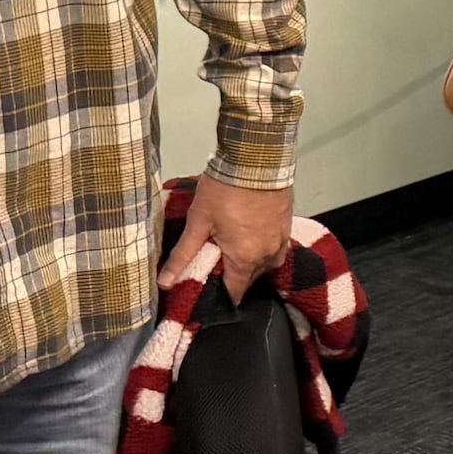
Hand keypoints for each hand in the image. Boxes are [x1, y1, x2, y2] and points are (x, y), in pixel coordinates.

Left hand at [162, 172, 293, 296]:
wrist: (255, 158)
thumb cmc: (224, 189)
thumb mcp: (198, 222)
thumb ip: (183, 255)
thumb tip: (165, 282)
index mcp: (245, 259)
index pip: (235, 293)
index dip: (220, 295)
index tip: (208, 289)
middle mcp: (267, 255)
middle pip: (250, 279)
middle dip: (234, 276)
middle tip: (216, 260)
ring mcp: (281, 240)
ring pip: (265, 264)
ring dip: (251, 262)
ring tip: (233, 247)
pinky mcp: (287, 225)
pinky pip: (276, 248)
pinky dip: (264, 248)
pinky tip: (251, 235)